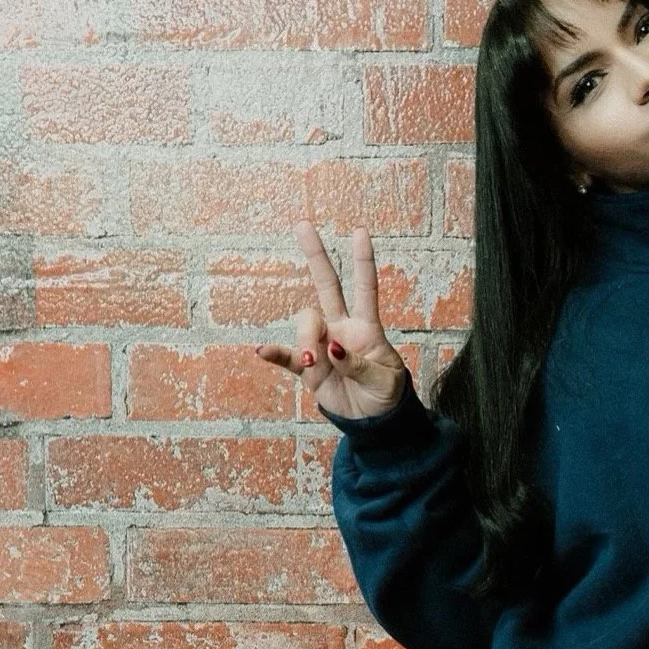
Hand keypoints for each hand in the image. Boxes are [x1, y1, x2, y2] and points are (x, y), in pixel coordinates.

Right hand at [255, 221, 408, 420]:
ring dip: (305, 340)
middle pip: (327, 286)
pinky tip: (263, 351)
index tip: (360, 232)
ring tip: (311, 362)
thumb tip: (332, 348)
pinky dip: (275, 353)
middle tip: (303, 225)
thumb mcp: (384, 381)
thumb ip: (359, 364)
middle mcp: (342, 329)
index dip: (362, 262)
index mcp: (367, 329)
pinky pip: (286, 356)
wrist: (374, 422)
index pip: (365, 289)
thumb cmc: (385, 395)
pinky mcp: (309, 369)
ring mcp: (322, 346)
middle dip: (316, 256)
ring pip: (306, 324)